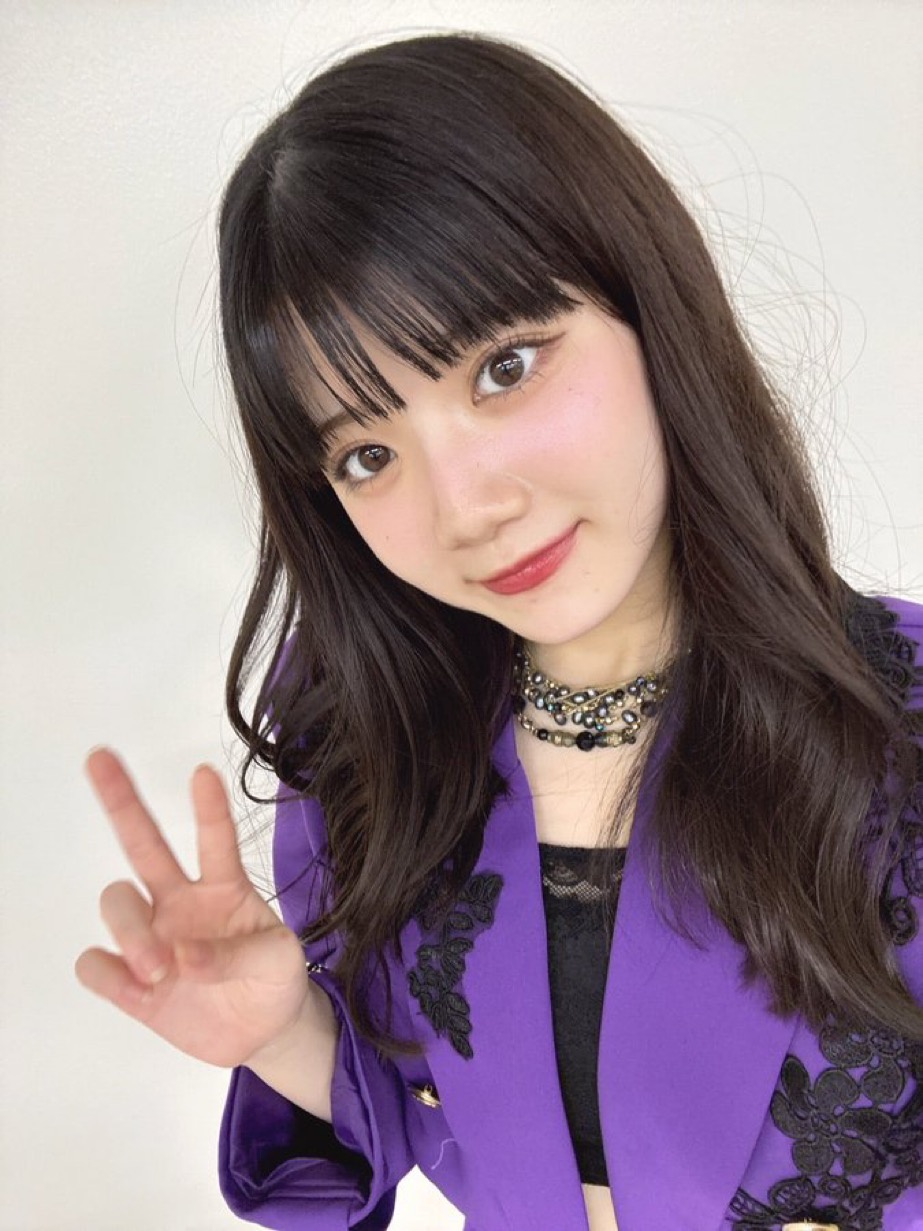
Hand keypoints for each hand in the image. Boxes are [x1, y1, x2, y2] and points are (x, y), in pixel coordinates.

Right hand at [75, 748, 310, 1068]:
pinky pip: (96, 964)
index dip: (210, 808)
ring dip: (130, 930)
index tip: (203, 773)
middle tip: (98, 758)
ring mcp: (153, 937)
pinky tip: (135, 985)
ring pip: (116, 901)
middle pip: (142, 843)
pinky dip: (107, 971)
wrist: (262, 1031)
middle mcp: (181, 901)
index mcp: (225, 887)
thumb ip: (239, 954)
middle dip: (121, 798)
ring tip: (159, 968)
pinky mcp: (131, 981)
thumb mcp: (281, 960)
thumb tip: (184, 959)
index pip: (216, 839)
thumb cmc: (274, 977)